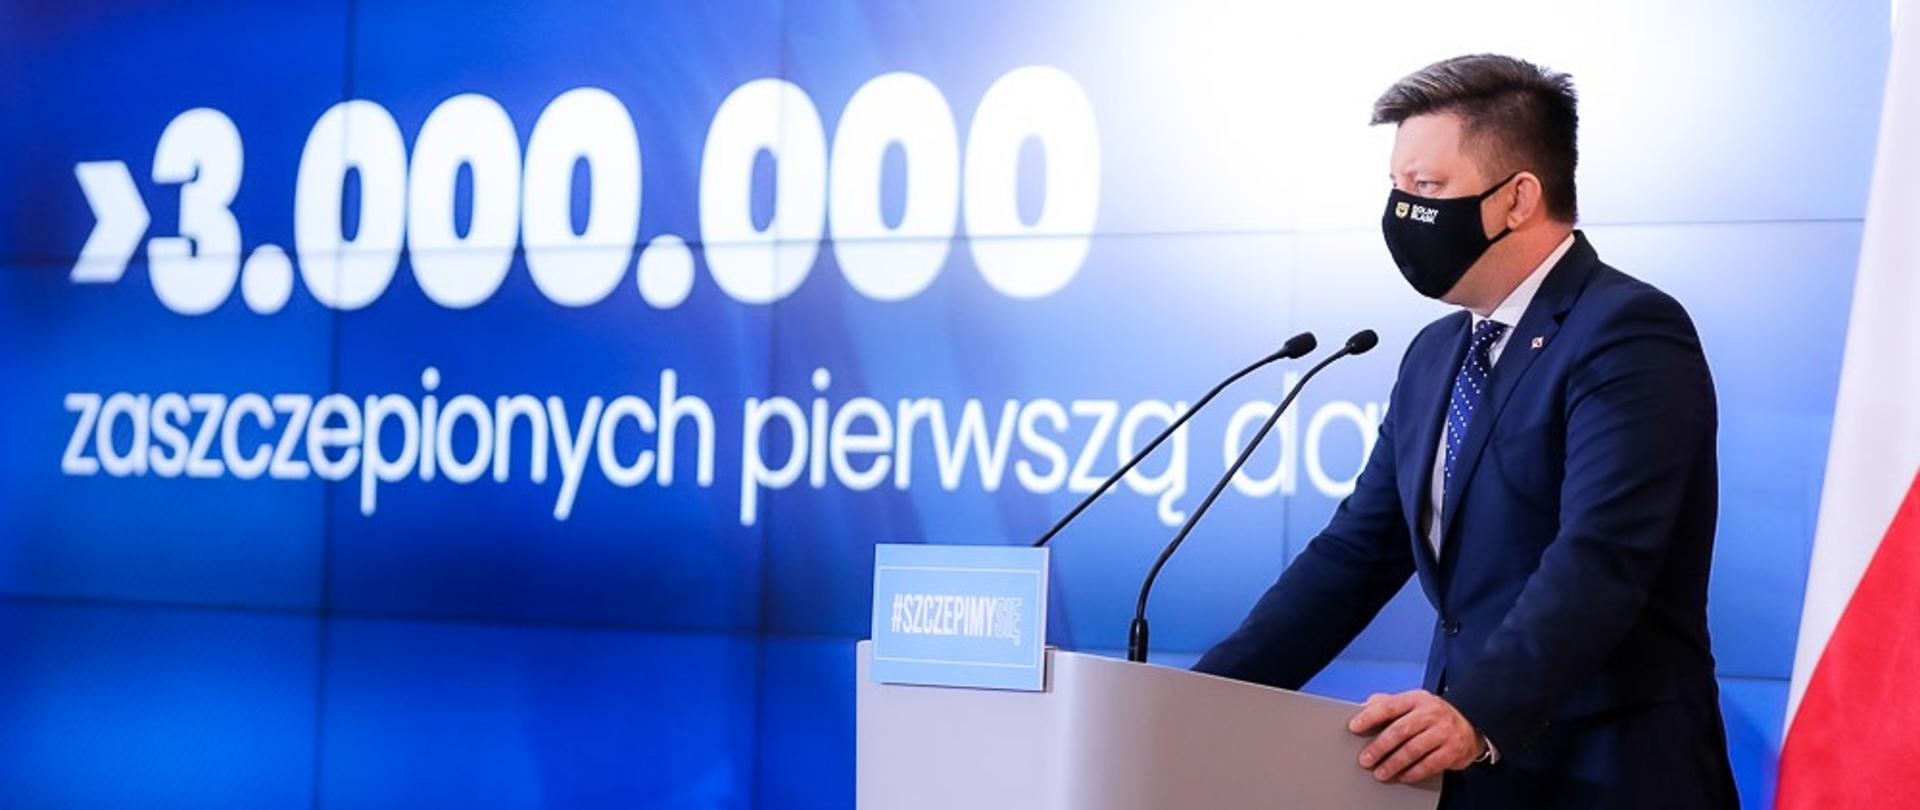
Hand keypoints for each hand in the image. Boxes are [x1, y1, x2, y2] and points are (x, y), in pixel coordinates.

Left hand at [1347, 689, 1484, 783]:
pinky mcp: (1453, 750)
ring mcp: (1444, 731)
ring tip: (1380, 772)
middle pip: (1400, 731)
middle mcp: (1431, 713)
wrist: (1470, 723)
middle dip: (1379, 747)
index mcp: (1417, 698)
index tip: (1354, 727)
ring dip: (1393, 764)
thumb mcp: (1412, 703)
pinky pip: (1429, 764)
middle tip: (1365, 760)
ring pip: (1413, 750)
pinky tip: (1401, 776)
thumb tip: (1362, 708)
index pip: (1389, 706)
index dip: (1370, 717)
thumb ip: (1388, 703)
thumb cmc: (1432, 715)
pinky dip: (1413, 773)